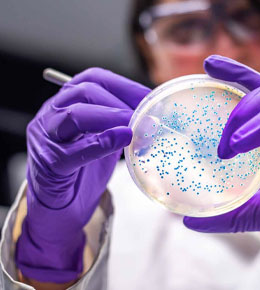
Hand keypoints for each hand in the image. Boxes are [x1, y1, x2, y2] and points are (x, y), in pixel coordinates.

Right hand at [16, 68, 149, 282]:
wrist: (60, 205)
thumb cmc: (84, 169)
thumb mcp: (105, 139)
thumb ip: (122, 125)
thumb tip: (154, 117)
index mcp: (67, 103)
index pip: (93, 79)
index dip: (124, 85)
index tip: (150, 97)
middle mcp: (52, 115)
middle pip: (84, 92)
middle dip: (120, 101)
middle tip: (145, 115)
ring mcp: (47, 139)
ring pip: (74, 115)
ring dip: (111, 117)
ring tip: (135, 126)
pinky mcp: (50, 165)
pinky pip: (73, 151)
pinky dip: (101, 143)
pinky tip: (122, 140)